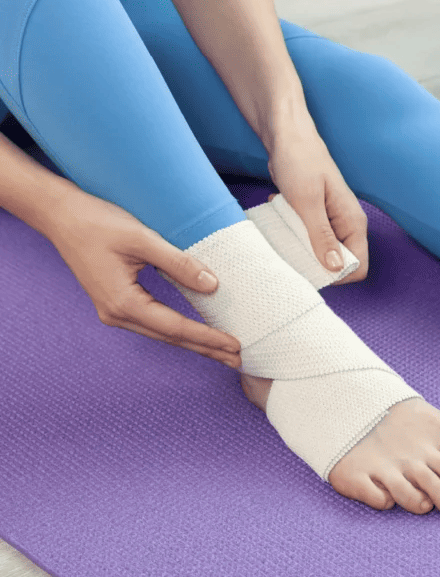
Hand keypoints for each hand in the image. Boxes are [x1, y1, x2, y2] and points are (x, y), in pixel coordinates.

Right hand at [47, 186, 242, 370]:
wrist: (61, 216)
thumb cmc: (98, 223)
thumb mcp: (143, 239)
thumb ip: (179, 263)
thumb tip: (213, 286)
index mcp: (123, 302)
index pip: (176, 328)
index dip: (208, 338)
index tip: (235, 346)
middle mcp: (116, 314)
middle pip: (171, 338)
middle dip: (206, 349)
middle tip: (240, 360)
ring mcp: (113, 311)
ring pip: (162, 334)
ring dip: (194, 343)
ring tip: (223, 351)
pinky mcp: (115, 303)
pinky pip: (153, 323)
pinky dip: (177, 331)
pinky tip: (194, 333)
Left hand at [267, 127, 367, 285]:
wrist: (287, 136)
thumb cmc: (300, 161)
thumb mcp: (308, 201)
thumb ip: (322, 236)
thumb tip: (335, 268)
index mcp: (353, 222)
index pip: (358, 266)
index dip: (337, 274)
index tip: (311, 268)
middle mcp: (346, 225)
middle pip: (339, 263)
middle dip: (315, 263)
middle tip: (292, 249)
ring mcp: (331, 221)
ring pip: (321, 252)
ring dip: (301, 247)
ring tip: (286, 229)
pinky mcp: (315, 217)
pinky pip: (308, 238)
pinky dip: (293, 233)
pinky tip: (282, 216)